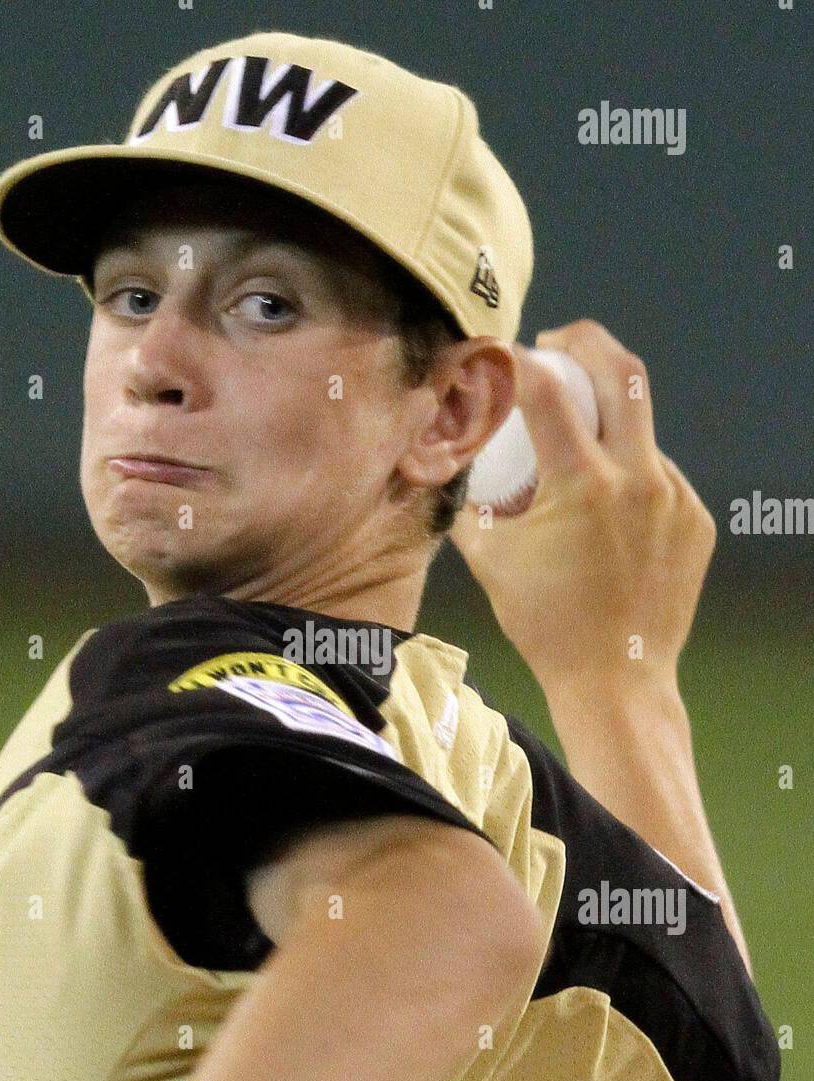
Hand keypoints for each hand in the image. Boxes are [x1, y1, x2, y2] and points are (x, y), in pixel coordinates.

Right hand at [450, 320, 716, 692]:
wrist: (616, 679)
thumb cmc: (545, 624)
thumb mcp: (490, 560)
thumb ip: (465, 501)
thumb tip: (443, 460)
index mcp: (584, 483)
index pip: (547, 389)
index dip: (516, 360)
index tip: (500, 354)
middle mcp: (640, 479)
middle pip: (622, 371)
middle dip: (585, 342)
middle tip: (557, 343)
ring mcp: (676, 498)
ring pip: (643, 428)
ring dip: (606, 421)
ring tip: (574, 452)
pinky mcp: (696, 520)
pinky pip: (660, 476)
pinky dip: (628, 476)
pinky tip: (605, 511)